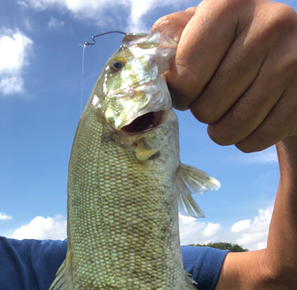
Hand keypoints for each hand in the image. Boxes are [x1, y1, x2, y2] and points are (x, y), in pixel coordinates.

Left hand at [152, 0, 296, 152]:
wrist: (292, 57)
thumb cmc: (232, 45)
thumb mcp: (201, 29)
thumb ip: (169, 42)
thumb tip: (141, 69)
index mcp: (231, 4)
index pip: (184, 77)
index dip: (180, 92)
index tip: (190, 85)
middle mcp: (268, 26)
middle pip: (205, 108)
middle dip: (203, 109)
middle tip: (219, 93)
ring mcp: (291, 63)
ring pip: (227, 131)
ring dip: (222, 128)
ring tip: (234, 105)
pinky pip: (252, 142)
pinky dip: (245, 138)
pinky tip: (255, 116)